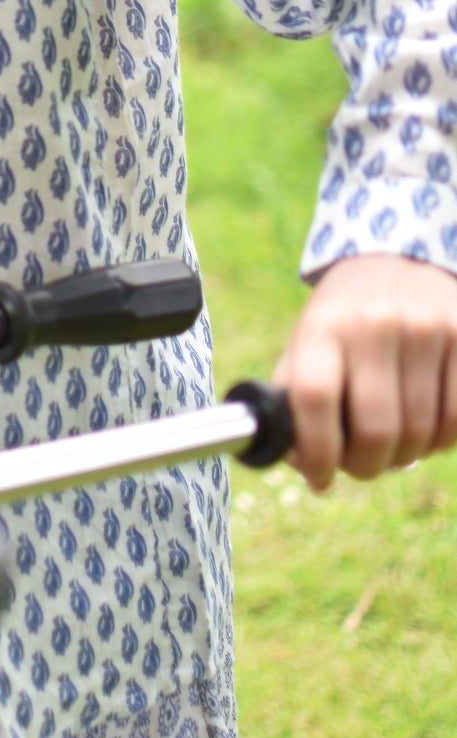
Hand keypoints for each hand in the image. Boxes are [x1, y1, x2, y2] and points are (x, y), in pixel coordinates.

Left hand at [273, 253, 456, 490]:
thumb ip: (295, 401)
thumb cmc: (343, 319)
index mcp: (324, 327)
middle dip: (365, 466)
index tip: (320, 478)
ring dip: (406, 456)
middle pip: (375, 429)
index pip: (314, 397)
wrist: (397, 259)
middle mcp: (375, 325)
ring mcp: (425, 330)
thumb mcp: (307, 342)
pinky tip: (426, 427)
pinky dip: (441, 441)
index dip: (316, 451)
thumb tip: (304, 466)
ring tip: (393, 443)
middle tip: (361, 466)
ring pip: (421, 433)